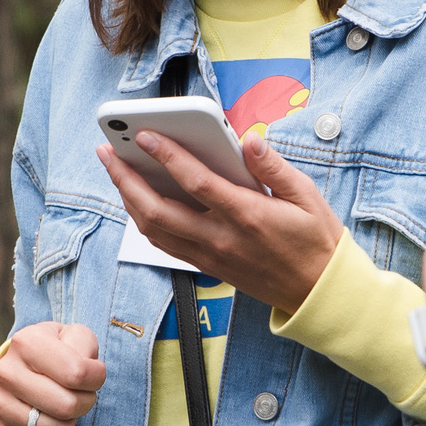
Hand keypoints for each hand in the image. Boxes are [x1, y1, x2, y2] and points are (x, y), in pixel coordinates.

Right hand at [0, 322, 104, 425]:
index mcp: (26, 342)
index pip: (77, 374)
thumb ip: (85, 347)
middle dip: (84, 403)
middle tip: (79, 394)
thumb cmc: (60, 353)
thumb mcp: (76, 338)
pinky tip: (49, 424)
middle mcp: (5, 371)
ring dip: (70, 423)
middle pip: (67, 406)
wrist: (24, 370)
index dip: (96, 379)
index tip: (93, 375)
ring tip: (63, 408)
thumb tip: (78, 376)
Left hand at [98, 131, 344, 311]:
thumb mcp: (307, 196)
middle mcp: (221, 238)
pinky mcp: (207, 266)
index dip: (167, 156)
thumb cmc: (316, 240)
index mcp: (247, 215)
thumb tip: (249, 140)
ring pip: (154, 230)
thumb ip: (274, 167)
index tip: (144, 134)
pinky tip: (137, 201)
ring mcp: (210, 255)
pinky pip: (164, 244)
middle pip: (158, 210)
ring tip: (116, 171)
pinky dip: (144, 221)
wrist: (318, 291)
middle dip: (126, 179)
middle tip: (107, 151)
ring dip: (128, 200)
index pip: (196, 182)